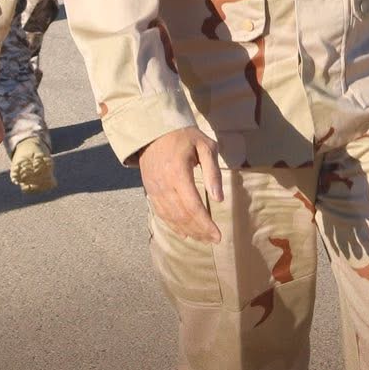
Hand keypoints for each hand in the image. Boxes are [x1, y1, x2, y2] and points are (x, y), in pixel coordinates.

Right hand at [138, 127, 222, 241]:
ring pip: (171, 217)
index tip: (218, 236)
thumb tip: (219, 199)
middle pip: (182, 216)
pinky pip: (161, 213)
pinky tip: (184, 232)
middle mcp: (164, 185)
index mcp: (178, 173)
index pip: (193, 206)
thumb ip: (212, 172)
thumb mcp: (205, 146)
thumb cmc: (184, 135)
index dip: (205, 224)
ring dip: (188, 230)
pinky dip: (173, 225)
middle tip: (214, 240)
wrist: (153, 129)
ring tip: (202, 239)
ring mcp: (154, 189)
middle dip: (199, 231)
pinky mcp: (149, 190)